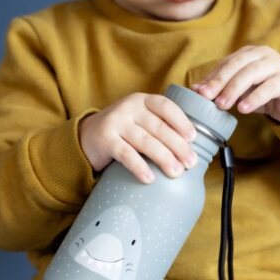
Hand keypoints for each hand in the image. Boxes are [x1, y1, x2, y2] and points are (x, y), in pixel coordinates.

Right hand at [79, 93, 197, 183]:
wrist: (86, 136)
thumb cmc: (123, 131)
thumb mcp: (139, 120)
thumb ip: (159, 125)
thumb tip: (190, 147)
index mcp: (142, 100)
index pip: (165, 106)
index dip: (181, 121)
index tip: (193, 138)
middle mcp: (129, 107)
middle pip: (158, 127)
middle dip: (177, 146)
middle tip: (190, 163)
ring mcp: (115, 122)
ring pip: (145, 141)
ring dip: (163, 158)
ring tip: (176, 172)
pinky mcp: (105, 139)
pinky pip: (126, 154)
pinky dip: (139, 167)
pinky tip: (150, 178)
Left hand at [191, 46, 279, 124]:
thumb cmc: (263, 93)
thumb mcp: (240, 90)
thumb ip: (221, 87)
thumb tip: (195, 89)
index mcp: (249, 53)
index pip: (227, 63)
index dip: (212, 77)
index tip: (199, 92)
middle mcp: (263, 54)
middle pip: (238, 64)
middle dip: (220, 81)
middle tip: (207, 97)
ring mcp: (278, 65)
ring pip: (252, 73)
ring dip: (234, 89)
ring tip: (222, 105)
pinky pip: (269, 87)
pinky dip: (255, 98)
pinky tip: (244, 108)